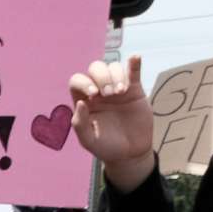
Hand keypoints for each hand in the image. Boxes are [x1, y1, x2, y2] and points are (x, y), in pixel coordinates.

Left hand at [71, 54, 156, 182]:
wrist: (129, 153)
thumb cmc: (106, 147)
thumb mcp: (88, 141)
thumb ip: (80, 124)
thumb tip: (80, 102)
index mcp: (84, 101)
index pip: (77, 81)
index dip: (83, 82)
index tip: (94, 94)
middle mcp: (99, 91)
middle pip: (96, 68)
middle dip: (102, 77)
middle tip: (109, 94)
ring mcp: (117, 88)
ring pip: (114, 67)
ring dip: (117, 75)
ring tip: (120, 92)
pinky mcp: (134, 89)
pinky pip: (133, 71)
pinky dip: (134, 63)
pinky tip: (135, 58)